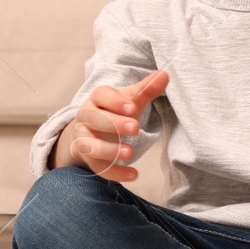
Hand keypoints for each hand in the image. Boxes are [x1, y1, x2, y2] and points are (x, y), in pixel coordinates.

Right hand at [52, 71, 168, 180]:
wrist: (92, 130)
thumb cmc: (115, 111)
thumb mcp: (130, 100)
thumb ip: (146, 89)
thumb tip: (165, 74)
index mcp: (97, 99)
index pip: (101, 95)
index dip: (116, 101)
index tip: (133, 107)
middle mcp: (86, 117)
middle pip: (93, 118)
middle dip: (113, 124)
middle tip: (135, 127)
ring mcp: (84, 138)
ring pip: (89, 144)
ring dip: (109, 149)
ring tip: (130, 153)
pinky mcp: (89, 158)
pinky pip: (97, 167)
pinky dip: (114, 172)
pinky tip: (133, 174)